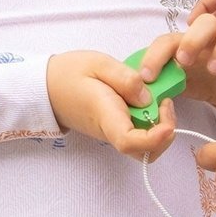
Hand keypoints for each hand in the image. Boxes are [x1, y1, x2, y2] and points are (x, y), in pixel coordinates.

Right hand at [46, 51, 175, 160]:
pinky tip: (152, 103)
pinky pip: (138, 138)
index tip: (168, 123)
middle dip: (164, 137)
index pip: (130, 142)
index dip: (154, 138)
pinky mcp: (115, 131)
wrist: (47, 87)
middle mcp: (110, 131)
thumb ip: (125, 79)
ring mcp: (113, 134)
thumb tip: (148, 98)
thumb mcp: (98, 64)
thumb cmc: (70, 73)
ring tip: (161, 102)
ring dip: (161, 132)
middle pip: (142, 153)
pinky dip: (153, 127)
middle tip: (167, 104)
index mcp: (105, 115)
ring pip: (143, 149)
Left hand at [136, 15, 215, 115]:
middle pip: (206, 22)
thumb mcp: (177, 81)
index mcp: (188, 40)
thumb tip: (137, 90)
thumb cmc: (200, 79)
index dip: (156, 55)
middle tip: (185, 61)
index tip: (147, 77)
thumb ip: (161, 81)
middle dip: (194, 38)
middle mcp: (213, 36)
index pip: (169, 40)